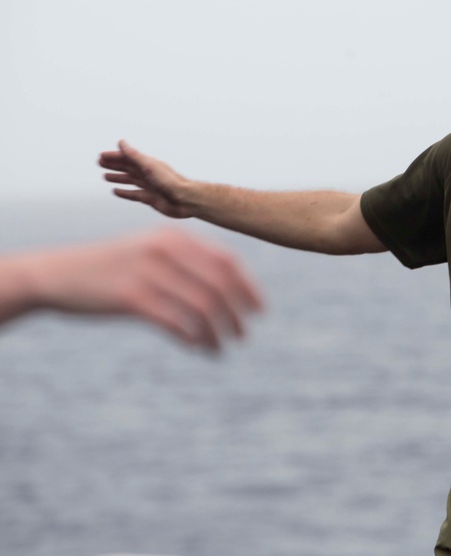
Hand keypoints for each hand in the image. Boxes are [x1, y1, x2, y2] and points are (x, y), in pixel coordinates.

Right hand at [5, 228, 262, 350]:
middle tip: (244, 335)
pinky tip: (198, 348)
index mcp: (174, 237)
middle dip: (237, 314)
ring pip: (201, 307)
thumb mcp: (150, 252)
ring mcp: (148, 272)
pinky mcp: (131, 297)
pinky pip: (175, 322)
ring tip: (222, 347)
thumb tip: (228, 287)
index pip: (227, 262)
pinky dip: (193, 337)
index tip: (260, 311)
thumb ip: (186, 261)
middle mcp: (165, 250)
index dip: (248, 288)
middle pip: (220, 286)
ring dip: (218, 331)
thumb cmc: (111, 267)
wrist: (56, 274)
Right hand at [99, 140, 193, 217]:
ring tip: (105, 176)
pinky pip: (133, 194)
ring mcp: (149, 186)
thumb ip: (134, 155)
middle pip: (128, 168)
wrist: (185, 200)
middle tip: (99, 163)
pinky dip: (124, 192)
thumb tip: (121, 142)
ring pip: (130, 180)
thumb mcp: (149, 166)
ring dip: (118, 177)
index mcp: (148, 164)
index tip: (100, 156)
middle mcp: (148, 174)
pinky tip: (115, 191)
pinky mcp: (150, 198)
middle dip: (114, 165)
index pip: (128, 158)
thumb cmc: (170, 182)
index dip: (114, 156)